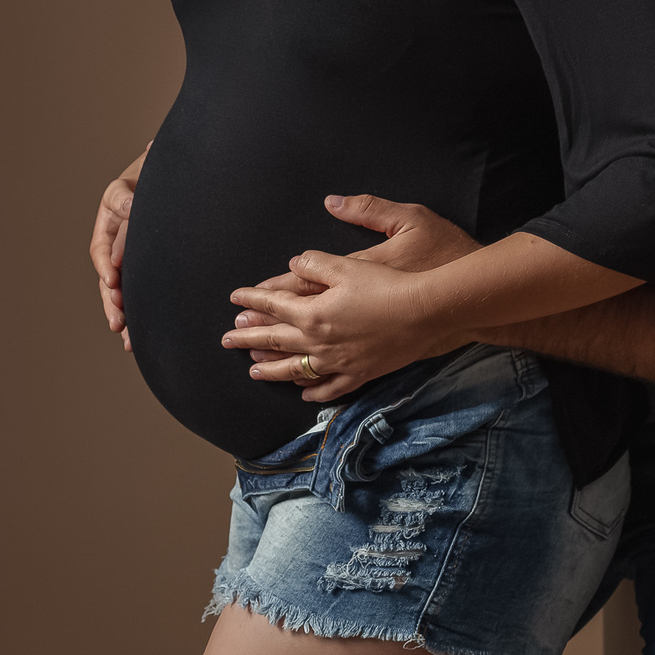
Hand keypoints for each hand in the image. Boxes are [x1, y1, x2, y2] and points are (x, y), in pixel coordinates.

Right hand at [89, 145, 150, 352]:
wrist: (158, 187)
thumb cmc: (137, 186)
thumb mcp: (124, 189)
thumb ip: (124, 200)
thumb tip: (129, 208)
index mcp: (104, 235)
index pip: (102, 254)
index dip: (106, 268)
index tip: (112, 282)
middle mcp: (113, 255)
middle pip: (109, 283)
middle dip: (112, 304)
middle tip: (118, 322)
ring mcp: (129, 267)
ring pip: (123, 296)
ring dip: (125, 317)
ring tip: (127, 339)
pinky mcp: (146, 275)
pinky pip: (142, 295)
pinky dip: (142, 314)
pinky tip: (142, 335)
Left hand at [230, 195, 485, 377]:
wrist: (428, 311)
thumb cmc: (392, 282)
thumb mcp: (351, 262)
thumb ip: (317, 263)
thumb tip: (293, 264)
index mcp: (314, 311)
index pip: (273, 305)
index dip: (252, 300)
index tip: (235, 299)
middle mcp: (320, 341)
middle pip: (275, 341)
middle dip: (248, 339)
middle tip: (226, 341)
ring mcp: (339, 362)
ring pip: (296, 369)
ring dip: (271, 369)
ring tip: (253, 370)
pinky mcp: (361, 372)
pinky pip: (329, 387)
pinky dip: (312, 391)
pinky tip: (303, 391)